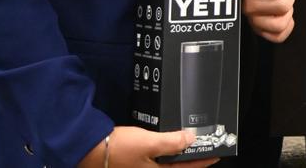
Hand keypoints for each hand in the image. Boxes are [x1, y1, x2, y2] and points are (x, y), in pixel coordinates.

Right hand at [80, 127, 218, 166]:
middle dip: (191, 158)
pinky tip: (167, 143)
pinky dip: (165, 152)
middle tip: (205, 147)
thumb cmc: (118, 149)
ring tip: (189, 143)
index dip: (203, 161)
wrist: (88, 149)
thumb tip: (191, 140)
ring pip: (166, 164)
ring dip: (178, 155)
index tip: (216, 153)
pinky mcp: (133, 163)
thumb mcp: (149, 143)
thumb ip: (172, 143)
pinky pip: (156, 160)